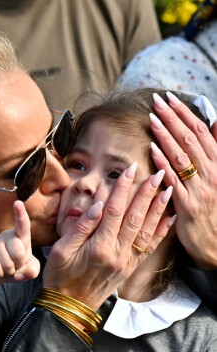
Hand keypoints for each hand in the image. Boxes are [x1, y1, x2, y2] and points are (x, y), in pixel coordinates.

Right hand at [0, 200, 40, 298]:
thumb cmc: (17, 267)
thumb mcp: (29, 268)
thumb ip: (32, 270)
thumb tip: (22, 274)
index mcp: (21, 236)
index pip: (22, 225)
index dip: (20, 214)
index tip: (17, 203)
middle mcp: (7, 235)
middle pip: (18, 252)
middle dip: (19, 265)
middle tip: (15, 265)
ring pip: (7, 263)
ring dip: (9, 271)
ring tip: (6, 268)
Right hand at [43, 163, 172, 310]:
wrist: (69, 306)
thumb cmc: (59, 277)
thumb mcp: (60, 251)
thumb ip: (81, 227)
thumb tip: (98, 205)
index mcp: (98, 247)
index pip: (115, 211)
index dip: (123, 188)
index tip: (129, 169)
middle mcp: (117, 254)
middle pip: (135, 217)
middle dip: (147, 193)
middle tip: (158, 172)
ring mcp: (126, 262)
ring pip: (146, 230)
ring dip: (158, 208)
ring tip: (168, 188)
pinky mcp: (130, 268)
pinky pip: (149, 247)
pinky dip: (161, 231)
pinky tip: (169, 217)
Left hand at [150, 91, 216, 268]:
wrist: (216, 242)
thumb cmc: (214, 209)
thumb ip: (215, 150)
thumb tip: (215, 122)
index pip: (202, 131)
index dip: (185, 113)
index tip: (169, 98)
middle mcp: (213, 172)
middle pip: (191, 138)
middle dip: (173, 118)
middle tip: (157, 101)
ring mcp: (201, 188)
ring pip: (182, 155)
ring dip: (166, 135)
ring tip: (152, 118)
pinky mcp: (188, 204)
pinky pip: (174, 180)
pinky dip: (163, 163)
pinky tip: (151, 150)